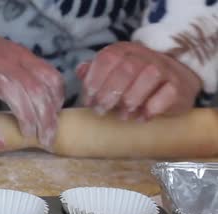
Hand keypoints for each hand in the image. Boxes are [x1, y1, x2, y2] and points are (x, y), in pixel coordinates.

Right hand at [0, 16, 64, 148]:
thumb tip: (28, 91)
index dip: (57, 101)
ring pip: (17, 99)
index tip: (54, 118)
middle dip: (47, 120)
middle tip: (47, 139)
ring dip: (28, 122)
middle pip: (38, 92)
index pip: (49, 78)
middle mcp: (4, 63)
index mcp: (15, 54)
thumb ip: (13, 66)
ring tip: (29, 139)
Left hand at [77, 42, 201, 120]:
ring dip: (131, 99)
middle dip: (110, 92)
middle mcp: (145, 56)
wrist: (175, 81)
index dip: (94, 79)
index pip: (108, 57)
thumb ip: (94, 72)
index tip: (88, 100)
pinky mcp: (179, 87)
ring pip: (150, 76)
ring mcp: (165, 69)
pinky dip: (152, 108)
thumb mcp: (113, 73)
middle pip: (127, 68)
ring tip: (122, 115)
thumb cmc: (135, 81)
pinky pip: (168, 93)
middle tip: (101, 110)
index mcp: (125, 51)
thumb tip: (80, 71)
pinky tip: (141, 117)